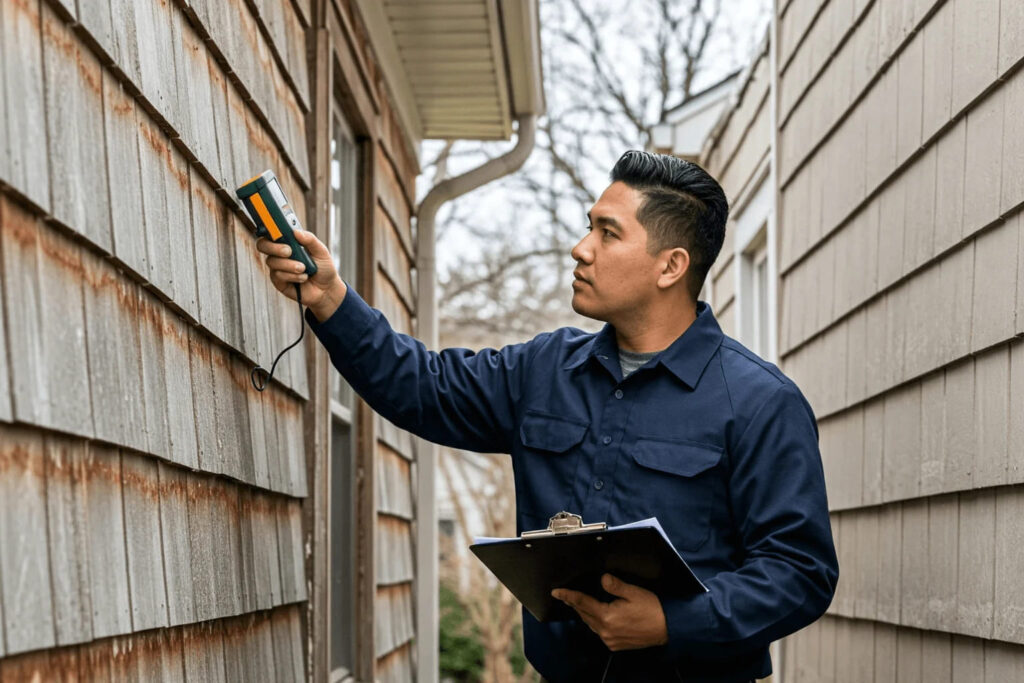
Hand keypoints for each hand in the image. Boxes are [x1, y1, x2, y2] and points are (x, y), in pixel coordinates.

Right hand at [257, 228, 346, 320]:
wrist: (327, 289)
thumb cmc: (323, 268)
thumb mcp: (321, 251)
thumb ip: (310, 240)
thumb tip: (296, 232)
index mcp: (288, 242)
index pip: (272, 231)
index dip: (267, 227)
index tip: (273, 227)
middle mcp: (280, 253)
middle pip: (263, 245)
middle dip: (274, 247)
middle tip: (288, 251)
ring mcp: (278, 267)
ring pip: (272, 262)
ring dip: (289, 265)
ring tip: (303, 268)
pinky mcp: (278, 281)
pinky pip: (278, 276)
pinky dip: (292, 276)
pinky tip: (303, 278)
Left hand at [552, 574, 668, 650]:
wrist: (667, 628)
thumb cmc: (652, 609)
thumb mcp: (633, 592)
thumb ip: (615, 586)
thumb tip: (602, 579)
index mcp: (607, 616)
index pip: (582, 603)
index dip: (568, 596)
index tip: (556, 592)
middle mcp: (606, 631)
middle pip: (583, 614)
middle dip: (574, 604)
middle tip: (565, 595)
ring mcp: (610, 640)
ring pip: (590, 624)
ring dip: (584, 613)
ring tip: (578, 603)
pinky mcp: (615, 645)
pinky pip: (598, 632)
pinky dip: (594, 623)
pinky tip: (596, 616)